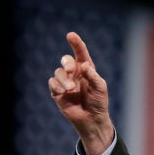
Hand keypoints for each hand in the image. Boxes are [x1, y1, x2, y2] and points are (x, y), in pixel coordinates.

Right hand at [48, 32, 113, 154]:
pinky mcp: (58, 92)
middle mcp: (75, 74)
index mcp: (87, 70)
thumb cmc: (99, 103)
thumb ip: (93, 76)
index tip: (70, 35)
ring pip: (58, 72)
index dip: (76, 44)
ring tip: (71, 89)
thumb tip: (84, 66)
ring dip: (64, 79)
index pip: (80, 54)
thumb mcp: (101, 88)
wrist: (91, 120)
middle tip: (72, 70)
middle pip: (66, 60)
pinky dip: (57, 86)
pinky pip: (52, 83)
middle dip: (67, 62)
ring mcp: (65, 83)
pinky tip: (64, 92)